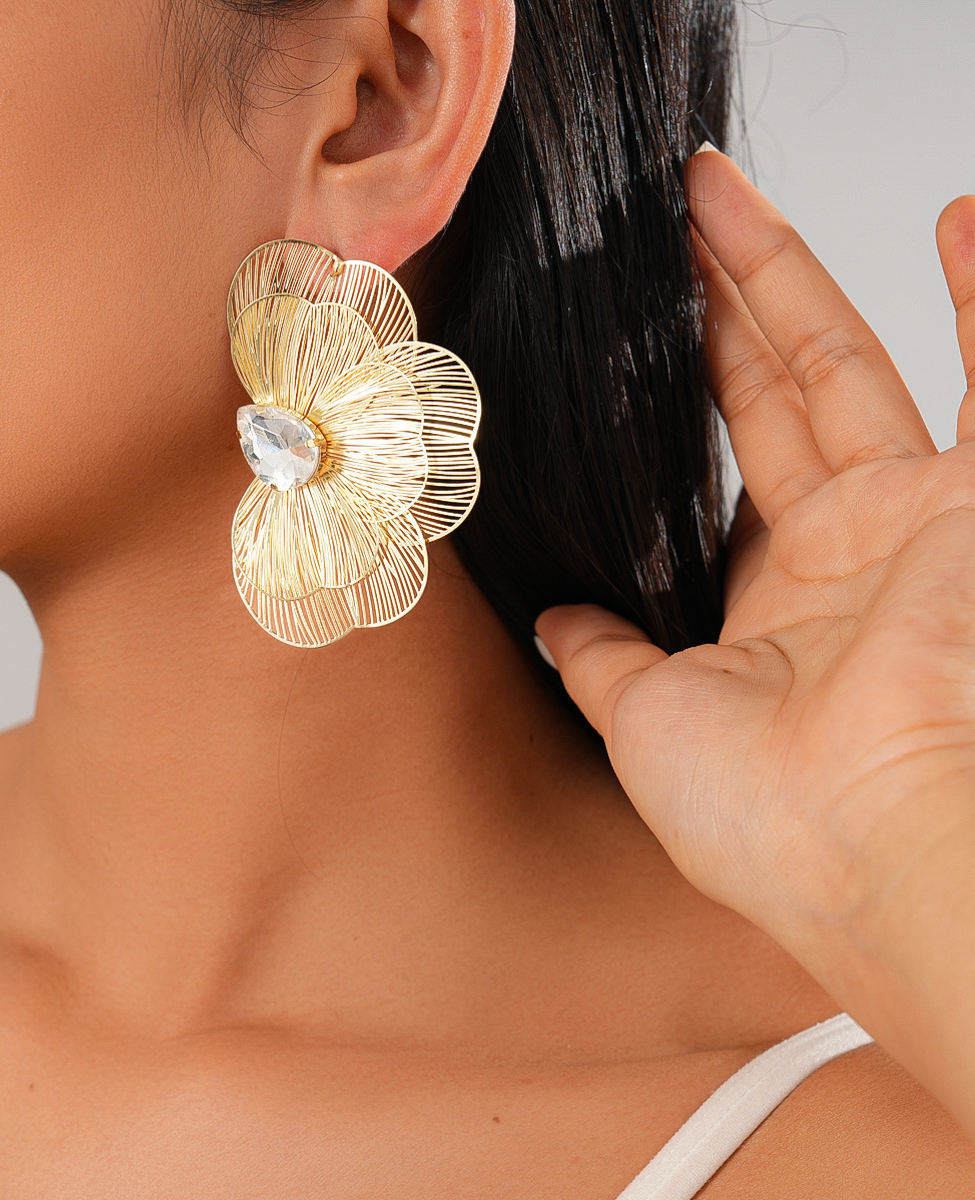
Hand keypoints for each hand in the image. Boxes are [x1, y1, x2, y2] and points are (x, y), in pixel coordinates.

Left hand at [536, 151, 974, 964]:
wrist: (877, 851)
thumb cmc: (767, 819)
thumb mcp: (648, 723)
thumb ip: (604, 660)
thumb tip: (553, 627)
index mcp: (773, 602)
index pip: (723, 465)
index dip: (681, 391)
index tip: (635, 329)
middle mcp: (848, 551)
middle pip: (768, 393)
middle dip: (713, 302)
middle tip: (660, 220)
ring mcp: (917, 520)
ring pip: (847, 362)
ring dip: (788, 274)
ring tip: (722, 192)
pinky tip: (959, 216)